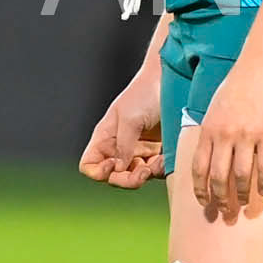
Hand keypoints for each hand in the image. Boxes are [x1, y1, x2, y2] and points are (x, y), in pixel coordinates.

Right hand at [79, 70, 164, 188]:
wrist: (173, 82)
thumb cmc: (145, 94)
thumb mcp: (130, 118)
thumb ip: (123, 146)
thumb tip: (118, 170)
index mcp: (105, 138)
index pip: (90, 165)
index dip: (97, 172)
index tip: (112, 165)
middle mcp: (120, 148)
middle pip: (114, 177)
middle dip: (127, 179)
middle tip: (143, 172)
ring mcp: (139, 152)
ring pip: (136, 178)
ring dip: (147, 174)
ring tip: (158, 161)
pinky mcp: (158, 153)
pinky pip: (155, 172)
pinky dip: (160, 169)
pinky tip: (165, 157)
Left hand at [190, 53, 262, 216]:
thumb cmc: (239, 83)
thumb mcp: (214, 105)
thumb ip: (210, 129)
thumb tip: (205, 149)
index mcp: (208, 128)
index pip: (198, 167)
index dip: (200, 189)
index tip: (203, 203)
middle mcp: (224, 135)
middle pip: (218, 177)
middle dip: (220, 199)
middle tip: (225, 212)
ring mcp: (246, 135)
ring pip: (241, 175)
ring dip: (241, 195)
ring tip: (244, 205)